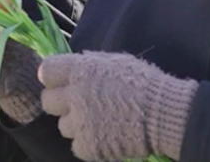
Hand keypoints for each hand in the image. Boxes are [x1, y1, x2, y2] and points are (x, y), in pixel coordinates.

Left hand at [39, 51, 198, 161]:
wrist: (163, 112)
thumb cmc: (143, 82)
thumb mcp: (115, 62)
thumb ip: (89, 65)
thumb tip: (73, 67)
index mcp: (80, 70)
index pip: (46, 72)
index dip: (53, 78)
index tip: (60, 83)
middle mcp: (74, 95)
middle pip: (48, 102)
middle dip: (61, 103)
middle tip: (78, 105)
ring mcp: (79, 123)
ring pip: (62, 126)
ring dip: (76, 125)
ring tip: (97, 122)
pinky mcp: (87, 146)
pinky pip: (77, 146)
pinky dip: (89, 143)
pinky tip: (105, 136)